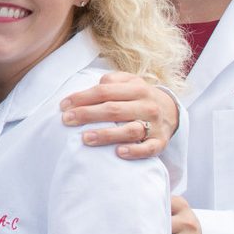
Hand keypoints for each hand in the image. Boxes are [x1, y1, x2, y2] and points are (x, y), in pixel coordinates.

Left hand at [59, 71, 178, 159]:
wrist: (171, 111)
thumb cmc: (139, 97)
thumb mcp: (129, 82)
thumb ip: (112, 80)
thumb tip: (93, 86)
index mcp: (137, 88)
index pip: (104, 91)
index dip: (82, 97)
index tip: (63, 105)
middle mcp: (146, 106)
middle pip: (113, 110)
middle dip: (87, 114)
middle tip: (66, 120)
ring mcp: (155, 125)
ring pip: (130, 130)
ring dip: (106, 135)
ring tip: (85, 138)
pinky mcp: (160, 142)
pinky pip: (149, 149)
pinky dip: (135, 151)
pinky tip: (118, 152)